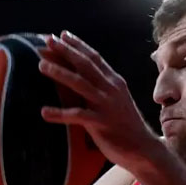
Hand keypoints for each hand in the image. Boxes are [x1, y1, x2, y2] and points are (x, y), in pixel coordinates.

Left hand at [38, 31, 163, 171]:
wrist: (144, 149)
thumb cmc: (125, 125)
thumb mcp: (114, 101)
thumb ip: (98, 87)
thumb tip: (76, 76)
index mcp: (114, 82)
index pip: (94, 58)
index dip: (78, 45)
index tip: (62, 35)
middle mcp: (111, 89)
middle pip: (85, 64)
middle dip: (66, 51)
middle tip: (48, 40)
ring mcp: (106, 105)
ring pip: (80, 84)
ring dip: (59, 73)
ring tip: (41, 65)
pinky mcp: (101, 123)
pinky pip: (77, 115)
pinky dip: (60, 113)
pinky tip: (44, 112)